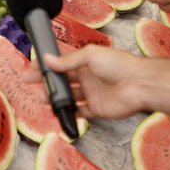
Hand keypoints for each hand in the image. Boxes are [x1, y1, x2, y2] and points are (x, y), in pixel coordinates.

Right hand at [21, 46, 147, 119]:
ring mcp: (91, 93)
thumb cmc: (118, 64)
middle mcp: (87, 77)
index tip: (32, 67)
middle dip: (46, 81)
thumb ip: (68, 61)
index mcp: (85, 62)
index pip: (61, 63)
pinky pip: (80, 112)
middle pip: (62, 80)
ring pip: (68, 97)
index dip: (47, 65)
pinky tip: (59, 113)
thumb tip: (48, 60)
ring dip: (55, 97)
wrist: (139, 84)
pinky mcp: (96, 109)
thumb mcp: (90, 56)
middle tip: (31, 83)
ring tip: (42, 98)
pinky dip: (69, 114)